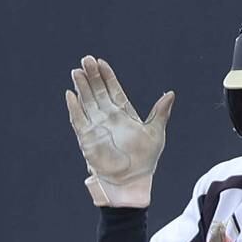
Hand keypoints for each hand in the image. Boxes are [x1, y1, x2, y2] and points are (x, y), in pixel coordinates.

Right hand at [65, 55, 174, 207]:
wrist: (131, 182)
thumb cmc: (145, 161)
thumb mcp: (156, 133)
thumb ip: (160, 113)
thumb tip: (171, 94)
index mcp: (124, 115)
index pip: (114, 90)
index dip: (107, 76)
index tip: (101, 62)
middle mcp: (108, 118)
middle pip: (98, 92)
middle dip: (92, 76)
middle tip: (86, 59)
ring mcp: (97, 127)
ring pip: (87, 102)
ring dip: (81, 87)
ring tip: (76, 71)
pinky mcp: (87, 138)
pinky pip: (78, 120)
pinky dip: (74, 108)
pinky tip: (70, 94)